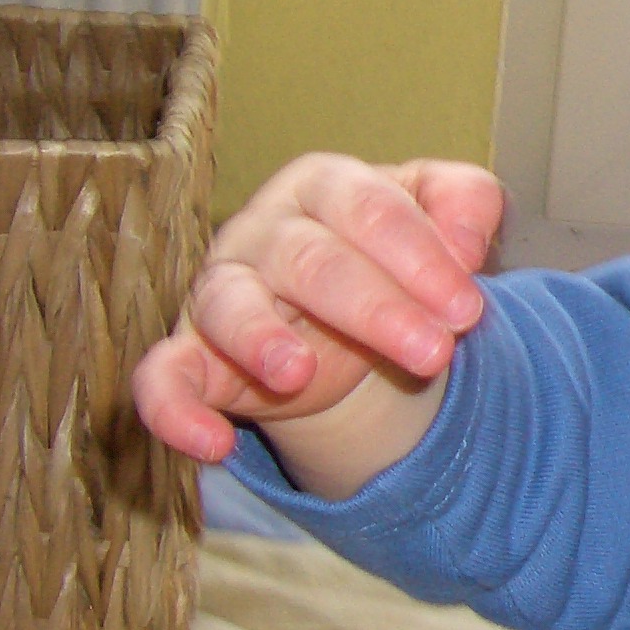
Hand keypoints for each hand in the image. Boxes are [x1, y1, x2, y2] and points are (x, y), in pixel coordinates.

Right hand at [132, 154, 502, 466]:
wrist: (348, 319)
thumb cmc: (392, 252)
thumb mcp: (441, 216)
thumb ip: (466, 204)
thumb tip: (468, 242)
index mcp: (326, 184)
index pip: (371, 209)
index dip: (422, 259)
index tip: (468, 309)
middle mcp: (263, 229)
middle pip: (313, 259)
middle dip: (376, 307)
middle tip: (435, 352)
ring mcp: (218, 290)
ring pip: (230, 306)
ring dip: (260, 340)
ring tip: (299, 375)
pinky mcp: (189, 353)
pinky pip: (162, 377)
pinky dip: (172, 409)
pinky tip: (211, 445)